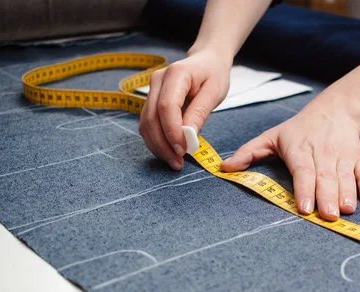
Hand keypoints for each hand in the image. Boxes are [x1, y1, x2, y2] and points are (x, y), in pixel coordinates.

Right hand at [139, 48, 231, 169]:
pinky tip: (168, 151)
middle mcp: (157, 80)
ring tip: (174, 161)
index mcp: (176, 74)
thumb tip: (188, 137)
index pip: (166, 106)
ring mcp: (151, 89)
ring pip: (145, 123)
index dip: (171, 131)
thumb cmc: (213, 75)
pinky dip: (156, 140)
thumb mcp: (214, 92)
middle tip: (177, 163)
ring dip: (157, 145)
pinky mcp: (150, 99)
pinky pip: (148, 123)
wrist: (207, 61)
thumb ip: (199, 113)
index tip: (182, 150)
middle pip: (151, 117)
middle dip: (162, 144)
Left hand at [220, 97, 359, 220]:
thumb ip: (248, 153)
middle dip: (327, 198)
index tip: (305, 208)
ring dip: (347, 194)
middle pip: (325, 178)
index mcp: (300, 150)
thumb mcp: (271, 136)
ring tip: (346, 211)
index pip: (303, 171)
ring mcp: (342, 156)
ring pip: (345, 177)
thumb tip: (224, 167)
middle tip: (329, 216)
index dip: (304, 189)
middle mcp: (322, 153)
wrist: (335, 109)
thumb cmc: (298, 129)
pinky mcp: (358, 157)